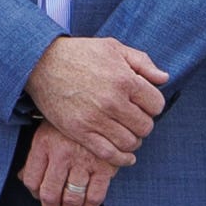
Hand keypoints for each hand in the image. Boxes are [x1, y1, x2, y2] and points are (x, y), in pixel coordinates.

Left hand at [18, 124, 120, 205]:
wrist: (101, 104)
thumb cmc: (71, 119)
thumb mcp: (47, 129)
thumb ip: (35, 155)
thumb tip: (22, 178)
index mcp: (43, 143)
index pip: (31, 180)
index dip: (34, 194)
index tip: (40, 197)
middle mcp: (62, 153)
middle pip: (49, 194)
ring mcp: (84, 161)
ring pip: (71, 199)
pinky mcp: (105, 166)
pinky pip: (95, 196)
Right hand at [23, 32, 169, 161]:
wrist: (42, 63)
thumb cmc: (80, 53)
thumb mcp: (114, 47)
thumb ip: (142, 62)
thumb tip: (164, 78)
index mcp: (125, 80)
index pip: (157, 104)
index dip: (153, 105)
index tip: (144, 104)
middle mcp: (113, 101)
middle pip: (145, 126)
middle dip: (143, 123)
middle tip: (134, 119)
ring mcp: (96, 119)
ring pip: (130, 142)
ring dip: (133, 140)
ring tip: (127, 133)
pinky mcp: (80, 132)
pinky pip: (109, 154)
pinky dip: (121, 158)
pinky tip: (125, 155)